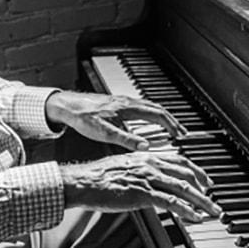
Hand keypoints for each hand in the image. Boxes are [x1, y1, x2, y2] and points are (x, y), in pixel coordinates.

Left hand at [45, 90, 184, 150]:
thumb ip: (126, 140)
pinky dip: (152, 115)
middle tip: (181, 133)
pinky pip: (142, 107)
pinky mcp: (118, 104)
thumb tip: (145, 146)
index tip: (180, 135)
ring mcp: (123, 101)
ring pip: (150, 107)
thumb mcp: (104, 133)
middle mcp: (128, 102)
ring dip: (163, 117)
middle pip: (158, 109)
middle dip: (172, 121)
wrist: (67, 106)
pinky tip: (148, 122)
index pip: (158, 115)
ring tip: (170, 128)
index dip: (172, 125)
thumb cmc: (83, 117)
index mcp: (128, 107)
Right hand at [60, 151, 221, 221]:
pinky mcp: (143, 193)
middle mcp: (150, 164)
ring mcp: (148, 178)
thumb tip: (150, 183)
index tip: (205, 181)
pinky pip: (171, 202)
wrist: (83, 181)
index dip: (196, 171)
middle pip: (186, 174)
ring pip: (183, 188)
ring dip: (202, 202)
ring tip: (212, 212)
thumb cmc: (98, 177)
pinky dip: (186, 210)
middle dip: (204, 188)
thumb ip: (140, 172)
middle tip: (214, 200)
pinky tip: (195, 217)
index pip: (179, 160)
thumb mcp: (124, 168)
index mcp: (146, 156)